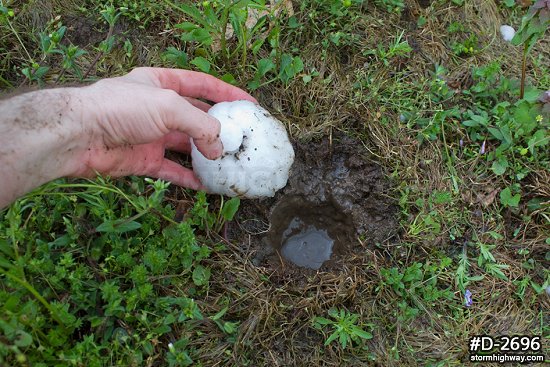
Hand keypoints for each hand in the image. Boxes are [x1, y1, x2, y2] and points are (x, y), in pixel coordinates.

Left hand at [73, 67, 256, 188]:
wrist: (80, 136)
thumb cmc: (120, 109)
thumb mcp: (168, 106)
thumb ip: (200, 125)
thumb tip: (219, 148)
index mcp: (161, 83)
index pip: (202, 85)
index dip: (227, 94)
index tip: (249, 105)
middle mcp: (158, 109)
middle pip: (197, 118)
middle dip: (219, 129)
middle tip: (242, 140)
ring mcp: (151, 135)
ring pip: (187, 147)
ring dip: (207, 156)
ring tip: (229, 164)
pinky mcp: (144, 160)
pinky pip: (172, 170)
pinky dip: (189, 178)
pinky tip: (208, 186)